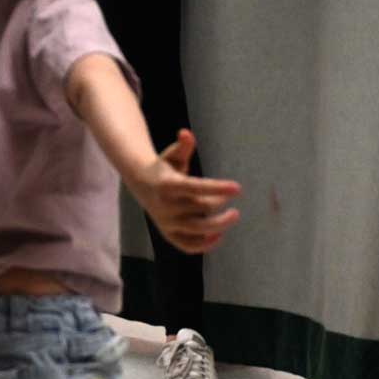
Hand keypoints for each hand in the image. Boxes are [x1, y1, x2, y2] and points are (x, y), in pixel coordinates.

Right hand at [128, 129, 240, 252]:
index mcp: (167, 185)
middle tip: (229, 196)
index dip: (218, 188)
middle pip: (201, 208)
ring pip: (198, 229)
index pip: (196, 188)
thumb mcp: (172, 155)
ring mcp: (166, 222)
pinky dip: (204, 244)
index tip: (238, 188)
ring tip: (234, 215)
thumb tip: (186, 134)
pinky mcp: (168, 234)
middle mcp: (166, 206)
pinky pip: (188, 245)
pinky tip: (219, 235)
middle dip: (219, 201)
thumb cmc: (164, 168)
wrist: (141, 184)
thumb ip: (182, 146)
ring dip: (219, 225)